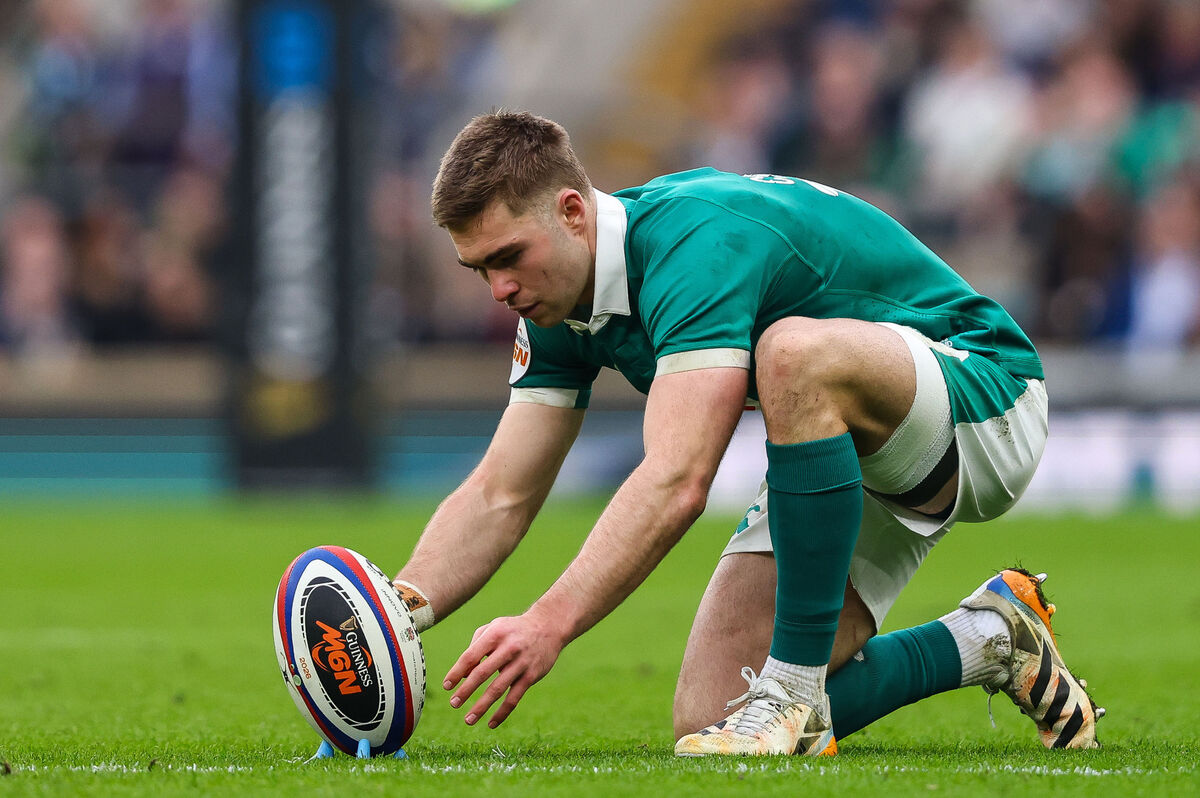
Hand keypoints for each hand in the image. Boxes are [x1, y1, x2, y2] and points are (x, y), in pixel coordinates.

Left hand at [443, 610, 566, 727]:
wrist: (548, 626)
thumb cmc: (512, 630)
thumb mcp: (493, 629)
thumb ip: (474, 648)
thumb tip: (461, 676)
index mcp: (495, 634)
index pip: (471, 656)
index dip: (457, 672)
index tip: (446, 686)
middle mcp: (508, 648)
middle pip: (482, 673)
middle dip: (466, 691)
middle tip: (453, 704)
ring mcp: (521, 663)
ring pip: (498, 689)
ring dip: (481, 706)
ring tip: (468, 720)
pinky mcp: (531, 676)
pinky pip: (514, 698)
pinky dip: (502, 712)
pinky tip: (491, 724)